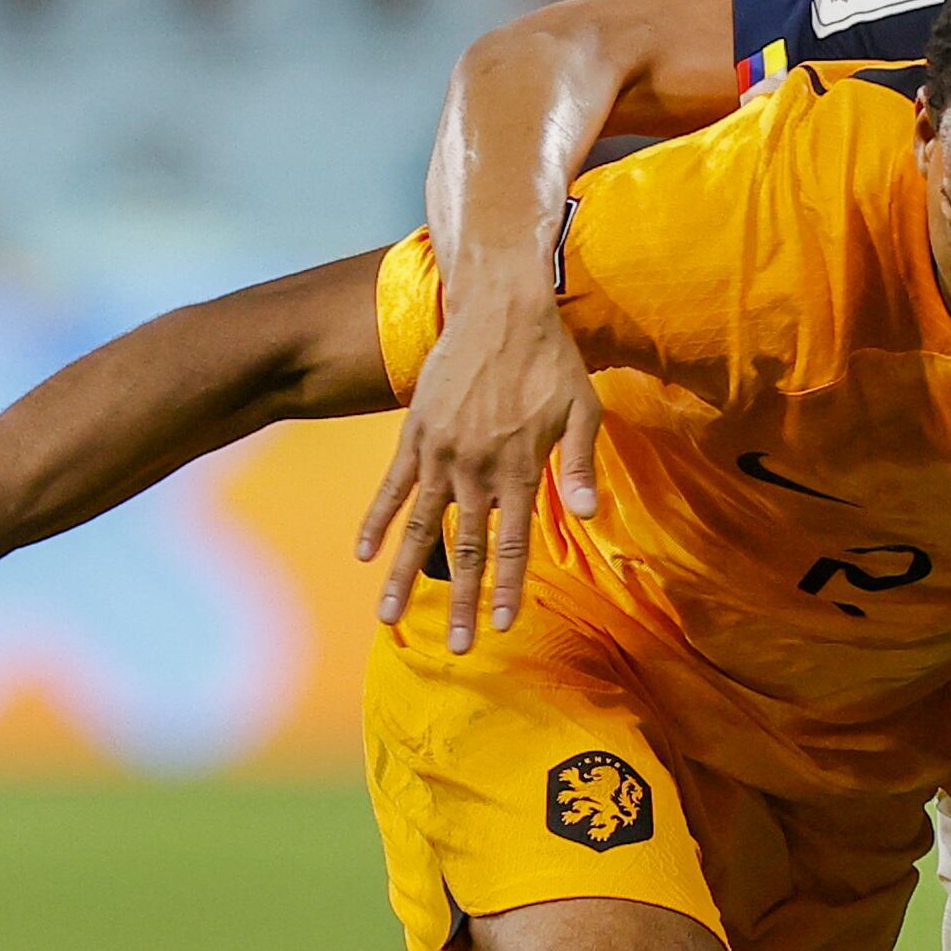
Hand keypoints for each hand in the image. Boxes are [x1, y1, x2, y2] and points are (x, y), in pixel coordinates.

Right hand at [353, 278, 595, 651]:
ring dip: (403, 575)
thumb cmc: (551, 358)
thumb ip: (583, 466)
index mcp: (520, 468)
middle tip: (455, 646)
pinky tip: (363, 554)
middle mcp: (477, 468)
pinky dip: (377, 519)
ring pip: (420, 526)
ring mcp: (441, 453)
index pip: (513, 542)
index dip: (506, 587)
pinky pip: (391, 485)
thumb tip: (588, 517)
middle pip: (465, 548)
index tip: (499, 626)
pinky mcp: (415, 434)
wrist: (500, 304)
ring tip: (386, 617)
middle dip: (459, 600)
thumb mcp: (582, 409)